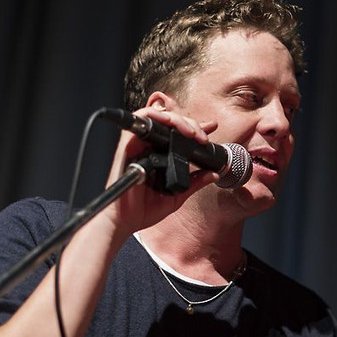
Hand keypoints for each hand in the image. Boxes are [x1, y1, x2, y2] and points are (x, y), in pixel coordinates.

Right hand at [105, 106, 221, 235]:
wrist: (123, 221)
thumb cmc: (143, 210)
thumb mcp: (176, 195)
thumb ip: (194, 183)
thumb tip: (213, 174)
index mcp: (159, 156)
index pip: (178, 135)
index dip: (195, 127)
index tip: (212, 127)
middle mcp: (148, 147)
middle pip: (170, 123)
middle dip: (191, 124)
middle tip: (202, 137)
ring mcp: (138, 144)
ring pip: (157, 116)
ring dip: (177, 119)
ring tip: (191, 132)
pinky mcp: (128, 144)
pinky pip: (139, 120)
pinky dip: (156, 115)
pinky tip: (170, 122)